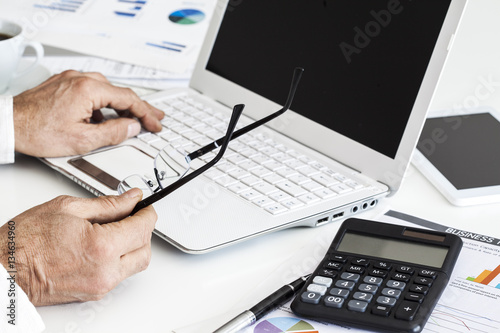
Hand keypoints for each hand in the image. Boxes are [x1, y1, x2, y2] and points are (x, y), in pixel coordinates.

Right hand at [0, 188, 156, 305]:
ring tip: (117, 229)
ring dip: (134, 246)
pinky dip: (121, 258)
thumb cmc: (26, 241)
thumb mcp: (68, 208)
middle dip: (144, 230)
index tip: (144, 206)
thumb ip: (108, 204)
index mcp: (102, 246)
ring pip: (136, 264)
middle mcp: (106, 270)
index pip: (143, 228)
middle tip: (133, 216)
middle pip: (145, 249)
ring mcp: (100, 285)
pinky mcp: (94, 293)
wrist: (5, 270)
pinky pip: (120, 274)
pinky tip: (106, 245)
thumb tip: (131, 198)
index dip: (147, 212)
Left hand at [13, 70, 163, 156]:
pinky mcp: (63, 84)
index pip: (128, 99)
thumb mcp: (82, 140)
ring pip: (106, 90)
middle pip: (120, 92)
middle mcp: (81, 79)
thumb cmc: (37, 131)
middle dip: (140, 106)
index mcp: (89, 90)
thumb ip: (113, 133)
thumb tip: (132, 127)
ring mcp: (71, 79)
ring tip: (132, 119)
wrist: (8, 124)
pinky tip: (102, 117)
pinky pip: (91, 89)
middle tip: (155, 117)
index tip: (156, 123)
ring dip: (121, 104)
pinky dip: (103, 103)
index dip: (146, 113)